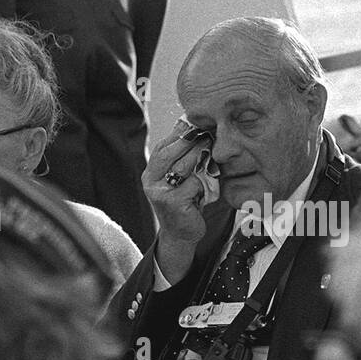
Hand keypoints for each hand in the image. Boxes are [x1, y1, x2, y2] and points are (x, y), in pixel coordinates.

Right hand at [143, 119, 209, 283]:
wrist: (182, 234)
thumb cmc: (185, 201)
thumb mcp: (180, 178)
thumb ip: (182, 159)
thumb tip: (194, 129)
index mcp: (150, 171)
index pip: (163, 146)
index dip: (180, 134)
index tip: (197, 125)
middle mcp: (150, 180)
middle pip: (170, 152)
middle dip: (190, 141)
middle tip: (208, 134)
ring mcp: (159, 192)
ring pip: (182, 165)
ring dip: (199, 158)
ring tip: (210, 154)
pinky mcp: (172, 202)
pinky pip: (193, 183)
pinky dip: (204, 182)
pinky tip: (207, 187)